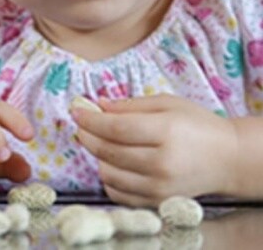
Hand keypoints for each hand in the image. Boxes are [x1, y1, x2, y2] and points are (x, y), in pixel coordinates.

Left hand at [72, 94, 237, 206]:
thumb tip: (98, 105)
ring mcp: (159, 187)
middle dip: (88, 135)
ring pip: (108, 174)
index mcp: (166, 132)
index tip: (77, 111)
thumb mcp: (167, 103)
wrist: (227, 159)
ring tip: (101, 142)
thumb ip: (130, 105)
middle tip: (83, 124)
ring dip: (97, 156)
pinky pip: (118, 193)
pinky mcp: (157, 202)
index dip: (90, 120)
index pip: (115, 128)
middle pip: (108, 151)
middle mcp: (162, 163)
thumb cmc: (197, 126)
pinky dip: (108, 177)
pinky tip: (112, 162)